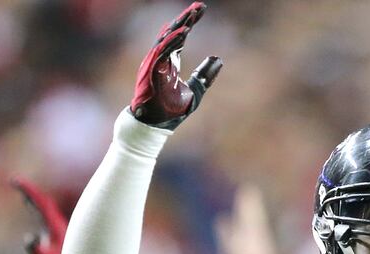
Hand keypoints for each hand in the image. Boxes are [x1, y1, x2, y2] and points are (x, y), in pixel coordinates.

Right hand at [11, 177, 67, 253]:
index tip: (16, 181)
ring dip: (34, 198)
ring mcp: (61, 228)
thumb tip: (31, 237)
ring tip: (22, 190)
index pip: (42, 203)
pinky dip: (38, 206)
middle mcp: (60, 224)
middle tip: (15, 181)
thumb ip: (36, 250)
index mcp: (56, 226)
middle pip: (44, 202)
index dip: (29, 191)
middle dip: (30, 192)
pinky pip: (47, 214)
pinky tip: (33, 206)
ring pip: (47, 207)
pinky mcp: (60, 233)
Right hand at [130, 2, 222, 129]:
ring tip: (193, 14)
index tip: (202, 10)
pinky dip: (172, 42)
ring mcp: (154, 64)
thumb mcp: (196, 90)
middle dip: (186, 19)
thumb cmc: (171, 110)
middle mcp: (160, 59)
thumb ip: (205, 75)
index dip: (190, 23)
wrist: (155, 125)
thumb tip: (218, 59)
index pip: (181, 37)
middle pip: (174, 34)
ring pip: (167, 39)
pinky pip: (161, 52)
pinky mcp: (151, 71)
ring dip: (180, 26)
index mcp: (169, 61)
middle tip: (200, 6)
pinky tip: (184, 32)